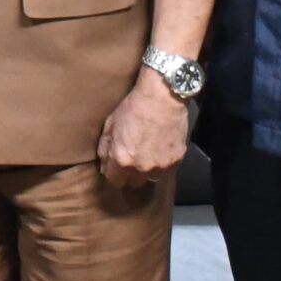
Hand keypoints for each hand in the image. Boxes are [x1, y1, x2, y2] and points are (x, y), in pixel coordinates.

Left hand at [96, 71, 189, 187]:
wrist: (162, 98)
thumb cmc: (134, 108)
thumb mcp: (110, 125)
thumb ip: (105, 148)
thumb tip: (104, 165)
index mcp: (122, 160)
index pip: (114, 181)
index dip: (114, 174)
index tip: (116, 167)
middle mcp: (142, 168)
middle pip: (133, 183)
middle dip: (130, 173)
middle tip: (132, 157)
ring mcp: (161, 166)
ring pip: (151, 178)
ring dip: (147, 170)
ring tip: (147, 152)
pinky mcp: (177, 160)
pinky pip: (167, 169)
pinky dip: (162, 161)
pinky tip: (160, 147)